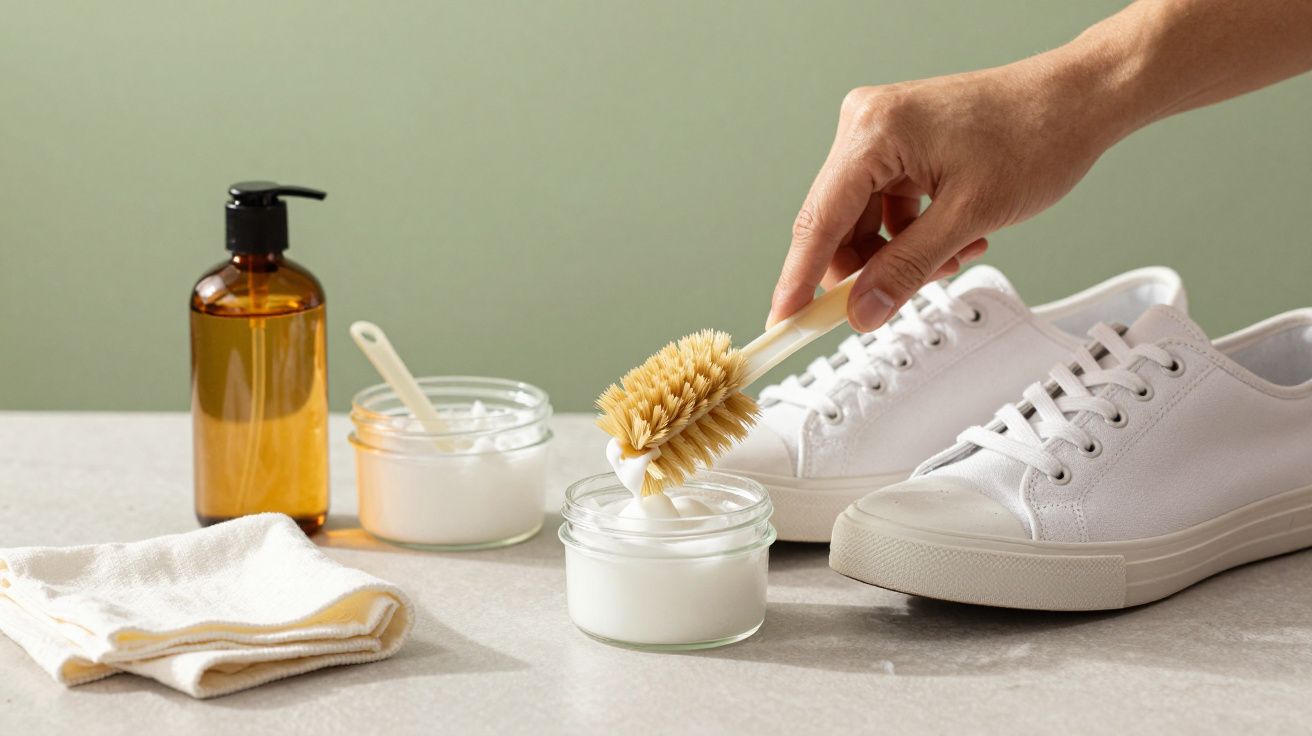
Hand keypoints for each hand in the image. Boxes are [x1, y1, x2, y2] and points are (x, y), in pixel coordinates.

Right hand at [768, 58, 1117, 330]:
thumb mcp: (968, 218)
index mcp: (872, 132)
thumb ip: (907, 270)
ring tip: (951, 255)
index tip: (786, 321)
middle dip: (869, 269)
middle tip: (891, 303)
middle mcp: (866, 124)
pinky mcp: (901, 142)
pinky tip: (955, 235)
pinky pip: (886, 205)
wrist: (1080, 99)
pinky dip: (914, 233)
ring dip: (901, 253)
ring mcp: (882, 132)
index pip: (819, 220)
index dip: (800, 279)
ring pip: (865, 222)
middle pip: (838, 224)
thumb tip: (864, 309)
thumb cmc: (1036, 133)